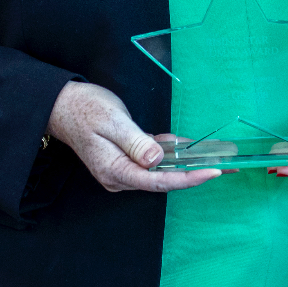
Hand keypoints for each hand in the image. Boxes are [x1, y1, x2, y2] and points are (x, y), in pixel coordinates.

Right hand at [48, 81, 221, 191]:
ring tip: (217, 158)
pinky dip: (171, 151)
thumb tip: (158, 160)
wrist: (62, 105)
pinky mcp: (125, 157)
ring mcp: (123, 168)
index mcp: (116, 171)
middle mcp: (120, 175)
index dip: (188, 179)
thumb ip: (136, 142)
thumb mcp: (113, 122)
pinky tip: (189, 145)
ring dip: (186, 162)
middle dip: (194, 173)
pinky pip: (153, 157)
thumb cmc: (85, 110)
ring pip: (161, 169)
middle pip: (163, 179)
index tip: (212, 173)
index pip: (158, 181)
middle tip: (225, 167)